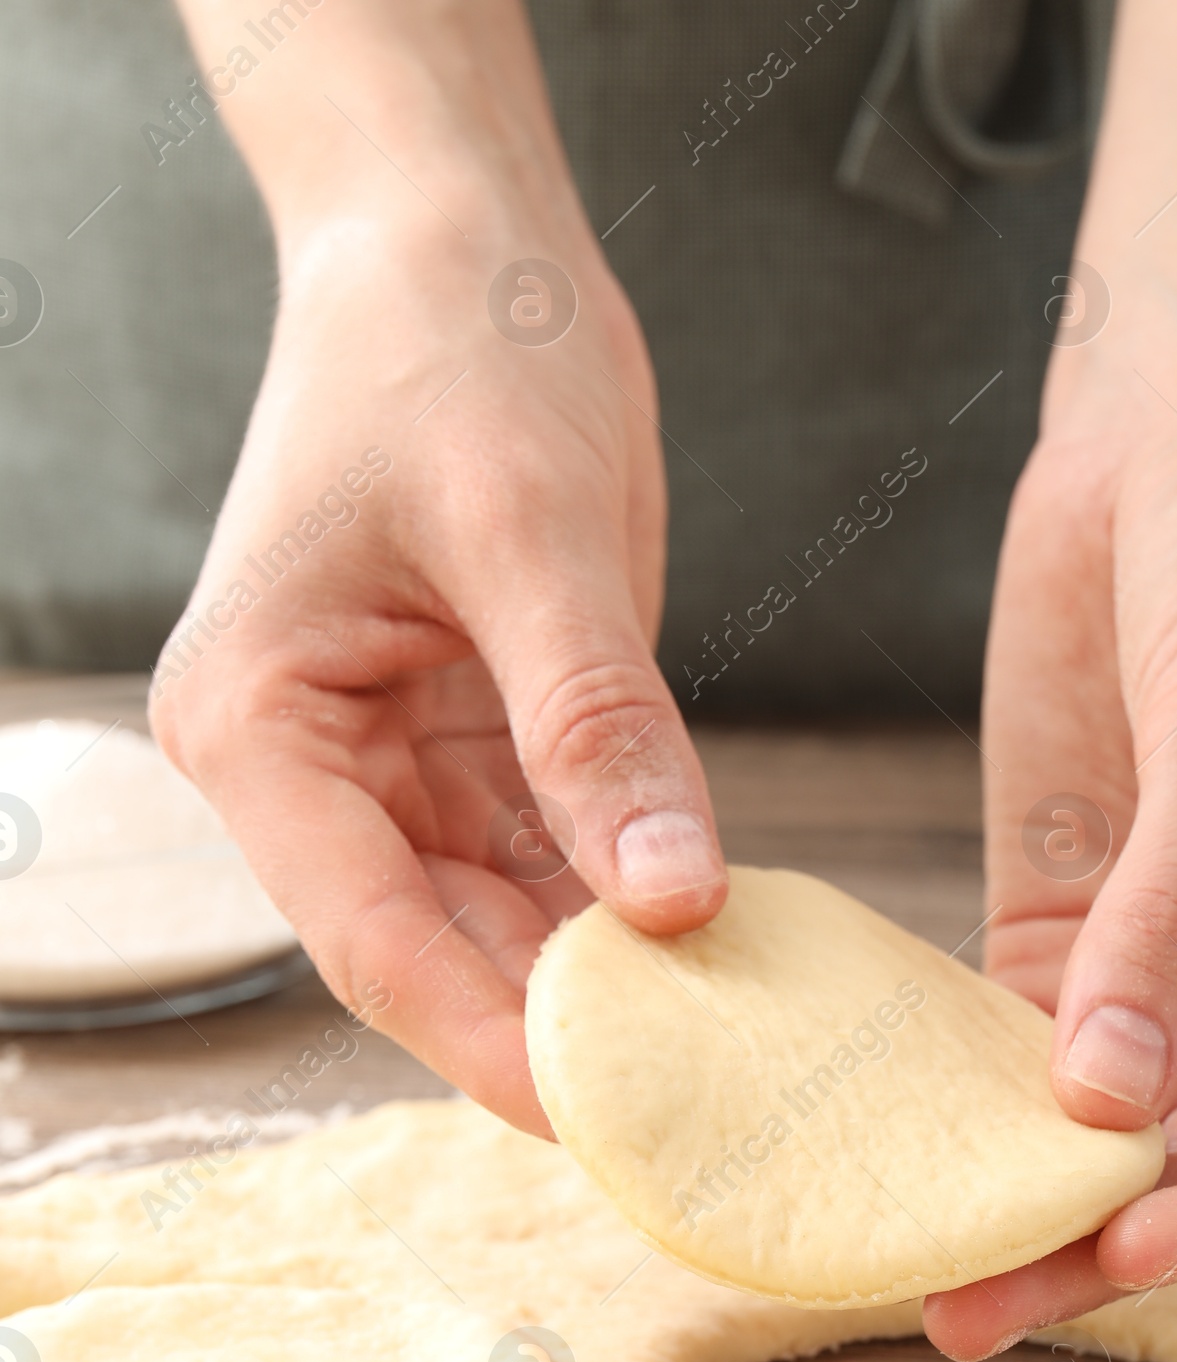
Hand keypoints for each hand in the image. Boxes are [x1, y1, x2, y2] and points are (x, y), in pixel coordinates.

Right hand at [150, 206, 724, 1133]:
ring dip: (608, 984)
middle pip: (433, 952)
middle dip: (565, 1032)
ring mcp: (388, 764)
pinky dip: (628, 907)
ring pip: (500, 923)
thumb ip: (595, 724)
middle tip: (708, 1111)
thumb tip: (670, 900)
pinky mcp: (472, 744)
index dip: (494, 1042)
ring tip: (735, 1050)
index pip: (374, 935)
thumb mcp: (531, 532)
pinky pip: (551, 860)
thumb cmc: (455, 347)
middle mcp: (307, 768)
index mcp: (256, 726)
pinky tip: (723, 951)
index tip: (619, 1122)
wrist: (456, 240)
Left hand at [924, 305, 1176, 1360]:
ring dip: (1029, 1209)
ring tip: (933, 1287)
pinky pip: (1026, 1065)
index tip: (1141, 1254)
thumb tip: (1103, 1102)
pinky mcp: (1077, 947)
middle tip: (985, 1309)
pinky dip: (974, 1120)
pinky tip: (903, 1169)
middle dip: (1110, 1242)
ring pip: (1119, 1144)